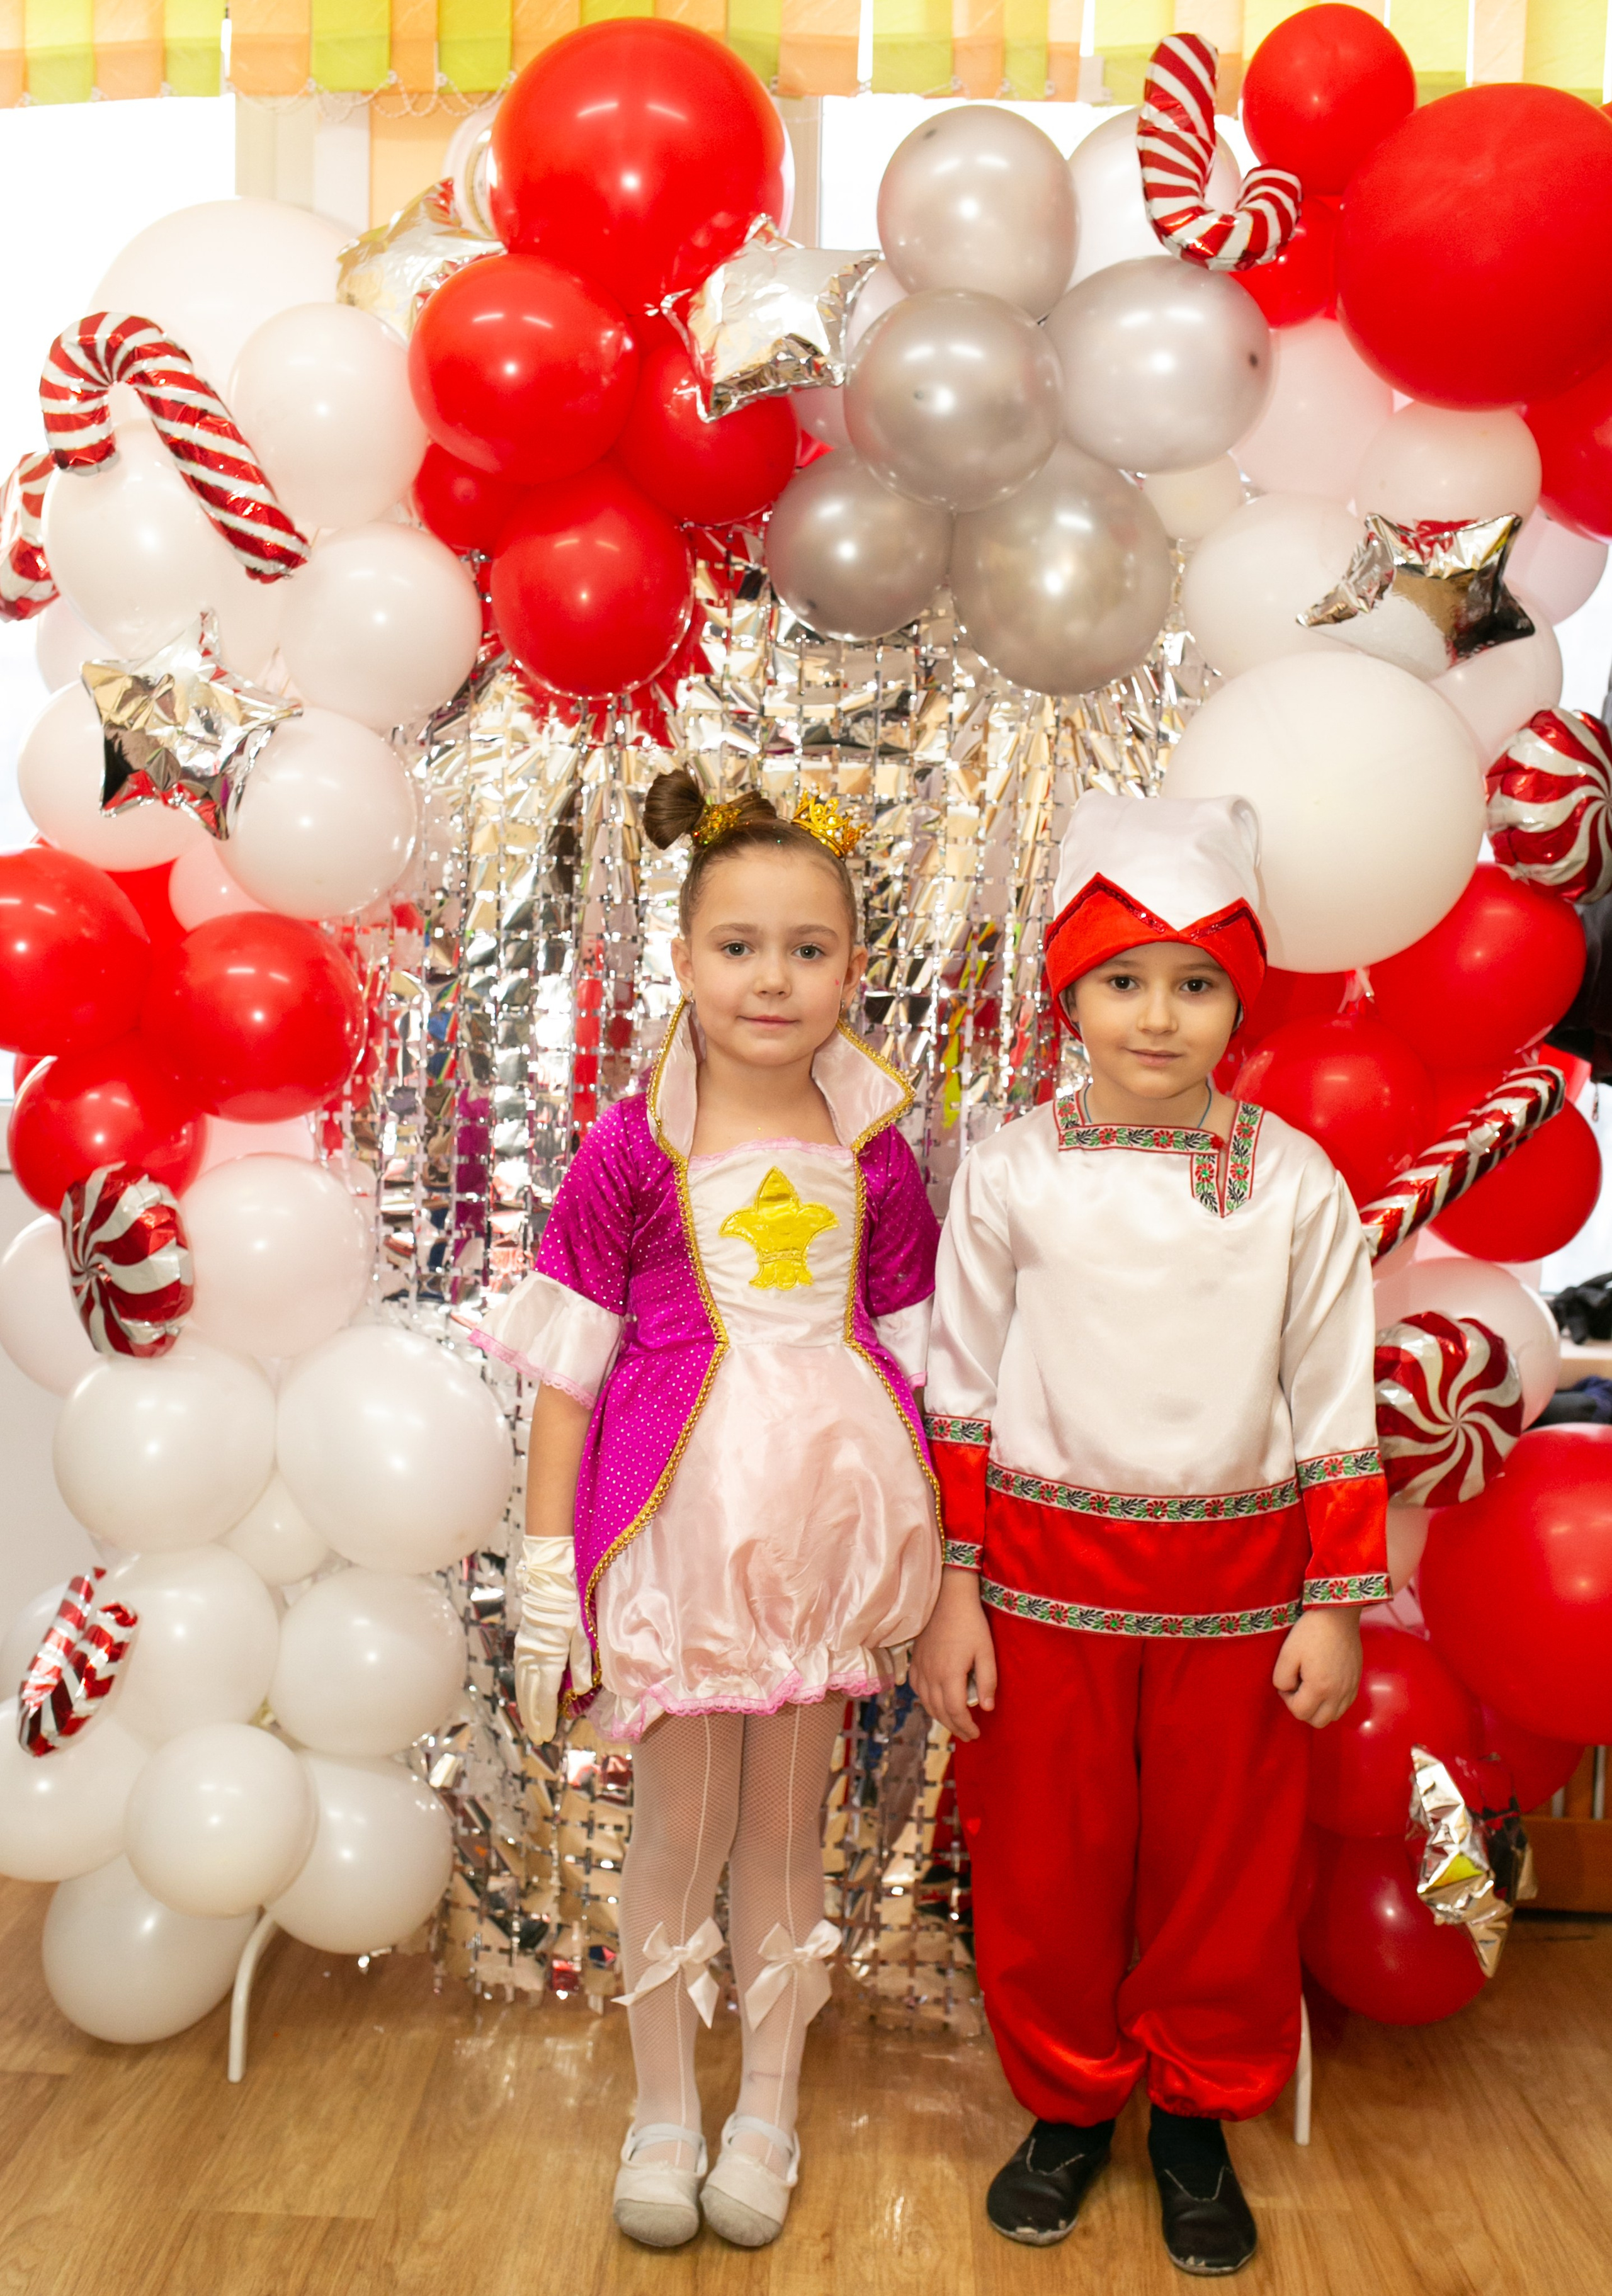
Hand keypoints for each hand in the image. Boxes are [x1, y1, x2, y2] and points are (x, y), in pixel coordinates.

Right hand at [514, 1532, 589, 1745]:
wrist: (550, 1580)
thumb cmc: (572, 1605)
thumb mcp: (583, 1633)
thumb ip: (581, 1663)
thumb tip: (579, 1691)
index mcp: (549, 1657)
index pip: (545, 1695)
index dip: (546, 1718)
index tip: (546, 1736)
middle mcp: (533, 1657)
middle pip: (530, 1694)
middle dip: (534, 1718)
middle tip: (538, 1738)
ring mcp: (525, 1650)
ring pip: (522, 1685)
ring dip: (526, 1707)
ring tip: (531, 1724)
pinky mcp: (523, 1643)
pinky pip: (519, 1673)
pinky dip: (521, 1689)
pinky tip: (523, 1696)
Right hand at [911, 1571, 997, 1741]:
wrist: (948, 1598)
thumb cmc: (971, 1623)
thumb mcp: (986, 1651)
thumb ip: (987, 1681)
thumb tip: (986, 1708)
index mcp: (949, 1675)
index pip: (955, 1711)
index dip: (965, 1726)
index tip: (976, 1734)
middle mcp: (931, 1675)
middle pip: (939, 1711)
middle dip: (954, 1727)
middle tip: (968, 1735)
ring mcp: (920, 1667)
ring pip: (926, 1703)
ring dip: (940, 1717)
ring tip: (954, 1723)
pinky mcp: (914, 1659)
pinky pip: (917, 1688)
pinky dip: (926, 1701)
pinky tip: (934, 1702)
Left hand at [1273, 1606, 1362, 1727]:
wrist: (1338, 1615)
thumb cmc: (1311, 1632)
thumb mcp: (1287, 1653)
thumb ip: (1282, 1678)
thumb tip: (1287, 1689)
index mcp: (1320, 1687)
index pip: (1300, 1712)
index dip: (1287, 1700)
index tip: (1286, 1682)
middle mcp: (1338, 1693)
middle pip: (1318, 1721)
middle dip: (1303, 1709)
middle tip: (1297, 1688)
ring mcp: (1350, 1688)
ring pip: (1333, 1716)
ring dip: (1319, 1708)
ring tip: (1311, 1686)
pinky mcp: (1356, 1681)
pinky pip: (1345, 1705)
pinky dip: (1333, 1703)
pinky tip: (1325, 1684)